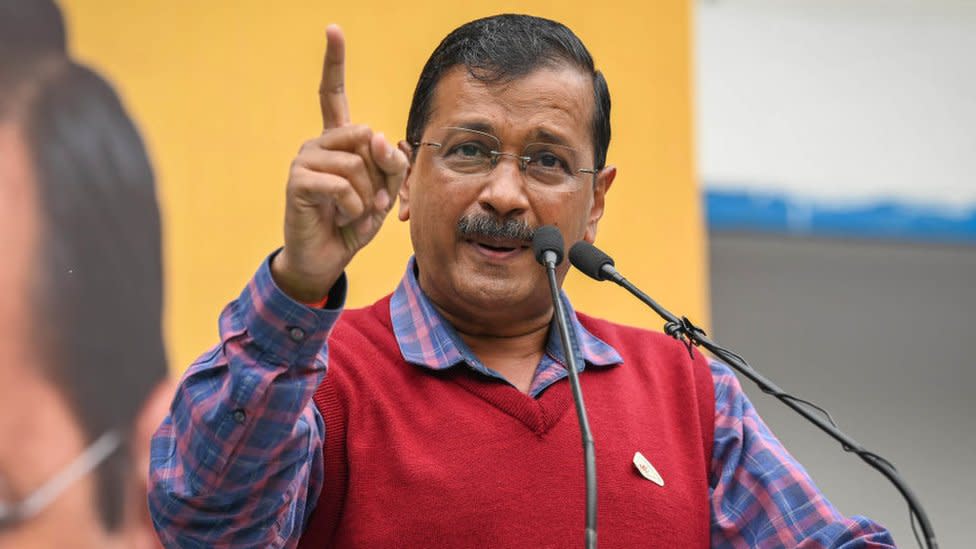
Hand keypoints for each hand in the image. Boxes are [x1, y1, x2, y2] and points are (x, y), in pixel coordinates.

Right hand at [272, 24, 408, 302]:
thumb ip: (392, 163)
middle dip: (380, 174)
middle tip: (372, 200)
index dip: (333, 62)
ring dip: (367, 196)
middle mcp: (318, 143)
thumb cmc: (354, 221)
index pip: (332, 94)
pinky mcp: (298, 181)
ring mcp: (305, 160)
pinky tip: (342, 218)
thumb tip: (378, 136)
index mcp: (338, 141)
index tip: (332, 29)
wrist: (326, 257)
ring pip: (356, 164)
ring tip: (354, 212)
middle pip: (365, 138)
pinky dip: (354, 207)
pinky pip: (343, 185)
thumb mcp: (385, 192)